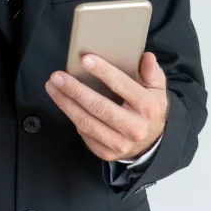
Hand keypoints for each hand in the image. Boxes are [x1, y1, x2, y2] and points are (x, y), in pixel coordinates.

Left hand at [45, 52, 168, 161]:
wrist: (151, 143)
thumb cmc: (149, 109)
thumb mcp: (157, 89)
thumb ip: (152, 72)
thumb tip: (147, 57)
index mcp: (147, 108)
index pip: (122, 86)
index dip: (103, 72)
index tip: (85, 60)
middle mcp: (134, 128)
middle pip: (98, 107)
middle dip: (74, 90)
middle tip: (57, 76)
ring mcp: (120, 144)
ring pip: (86, 122)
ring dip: (65, 103)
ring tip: (52, 87)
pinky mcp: (107, 153)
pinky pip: (84, 134)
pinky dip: (72, 117)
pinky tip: (64, 103)